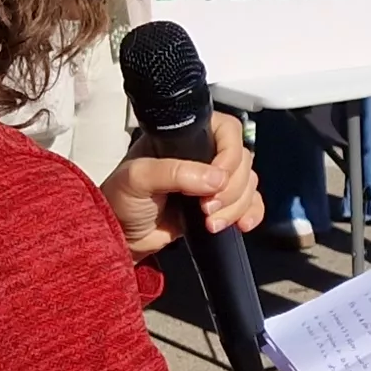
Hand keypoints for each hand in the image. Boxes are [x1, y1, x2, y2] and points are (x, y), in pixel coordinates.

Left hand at [99, 114, 256, 258]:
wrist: (120, 238)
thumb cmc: (121, 201)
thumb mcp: (139, 178)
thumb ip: (175, 173)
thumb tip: (216, 178)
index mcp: (183, 138)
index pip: (226, 132)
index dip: (229, 155)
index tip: (218, 179)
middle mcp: (202, 156)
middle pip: (242, 161)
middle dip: (231, 190)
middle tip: (206, 208)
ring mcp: (211, 181)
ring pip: (248, 184)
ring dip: (237, 206)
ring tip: (210, 223)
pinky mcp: (219, 205)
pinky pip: (250, 204)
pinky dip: (250, 213)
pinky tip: (241, 225)